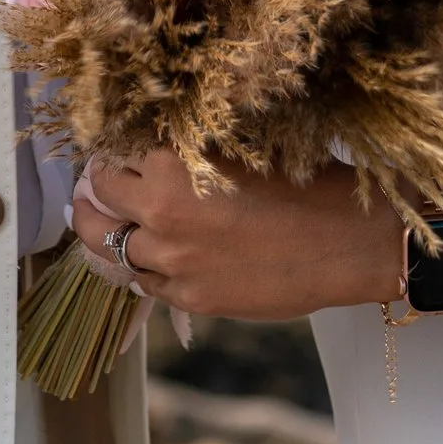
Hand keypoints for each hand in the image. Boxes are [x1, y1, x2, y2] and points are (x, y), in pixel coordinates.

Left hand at [74, 150, 396, 322]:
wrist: (349, 240)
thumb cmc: (306, 182)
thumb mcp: (241, 146)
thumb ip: (191, 149)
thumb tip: (153, 145)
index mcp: (172, 163)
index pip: (115, 153)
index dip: (111, 149)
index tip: (110, 149)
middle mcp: (161, 212)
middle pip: (98, 200)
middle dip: (93, 189)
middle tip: (93, 184)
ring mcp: (173, 261)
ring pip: (109, 248)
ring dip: (101, 232)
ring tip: (97, 221)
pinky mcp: (191, 297)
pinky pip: (144, 282)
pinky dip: (139, 266)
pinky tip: (144, 256)